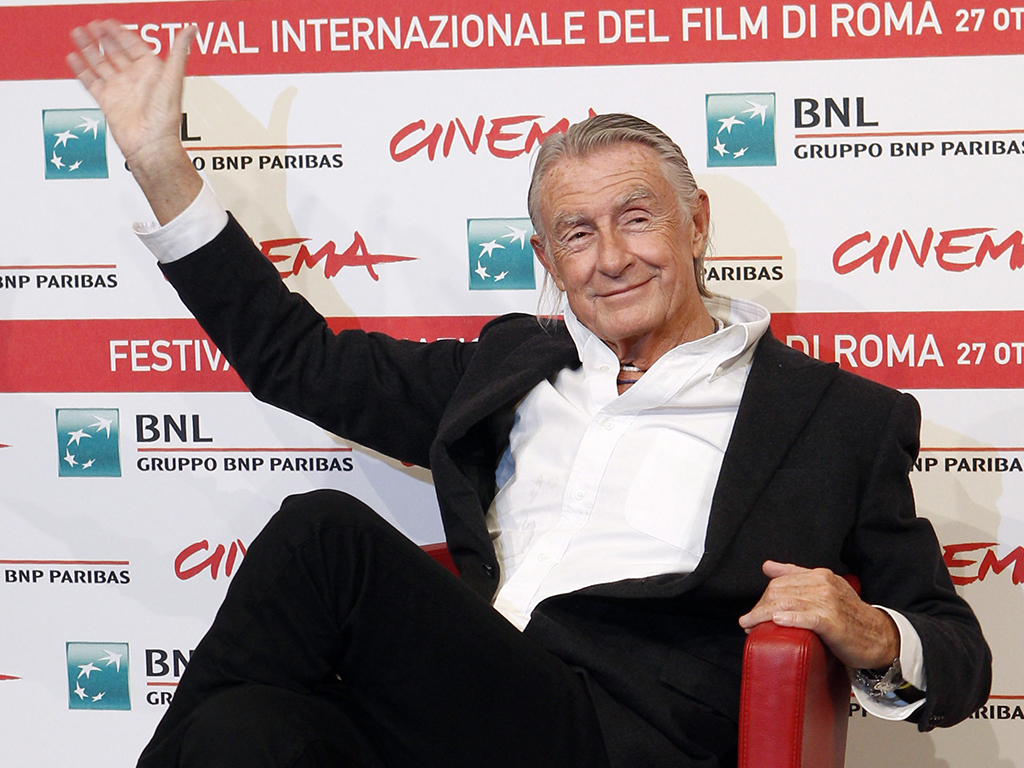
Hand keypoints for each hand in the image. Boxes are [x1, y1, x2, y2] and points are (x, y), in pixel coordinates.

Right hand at [67, 19, 200, 222]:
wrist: (151, 144)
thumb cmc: (166, 116)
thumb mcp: (173, 78)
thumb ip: (178, 52)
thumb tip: (191, 29)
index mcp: (151, 71)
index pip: (133, 45)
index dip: (120, 32)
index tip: (107, 22)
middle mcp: (135, 79)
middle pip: (115, 51)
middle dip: (103, 37)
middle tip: (91, 25)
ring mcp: (120, 90)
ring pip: (100, 63)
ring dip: (89, 49)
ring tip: (78, 34)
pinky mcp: (108, 102)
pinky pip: (91, 82)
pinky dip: (81, 70)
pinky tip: (73, 58)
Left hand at [738, 560, 899, 669]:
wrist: (879, 636)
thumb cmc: (848, 615)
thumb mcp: (824, 589)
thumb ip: (795, 575)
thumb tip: (767, 566)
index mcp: (819, 575)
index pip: (780, 583)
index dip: (762, 598)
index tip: (752, 613)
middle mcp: (824, 585)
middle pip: (780, 593)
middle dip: (759, 608)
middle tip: (748, 622)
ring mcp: (830, 603)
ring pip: (788, 605)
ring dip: (764, 616)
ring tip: (751, 626)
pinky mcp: (834, 622)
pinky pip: (808, 618)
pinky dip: (791, 619)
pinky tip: (777, 622)